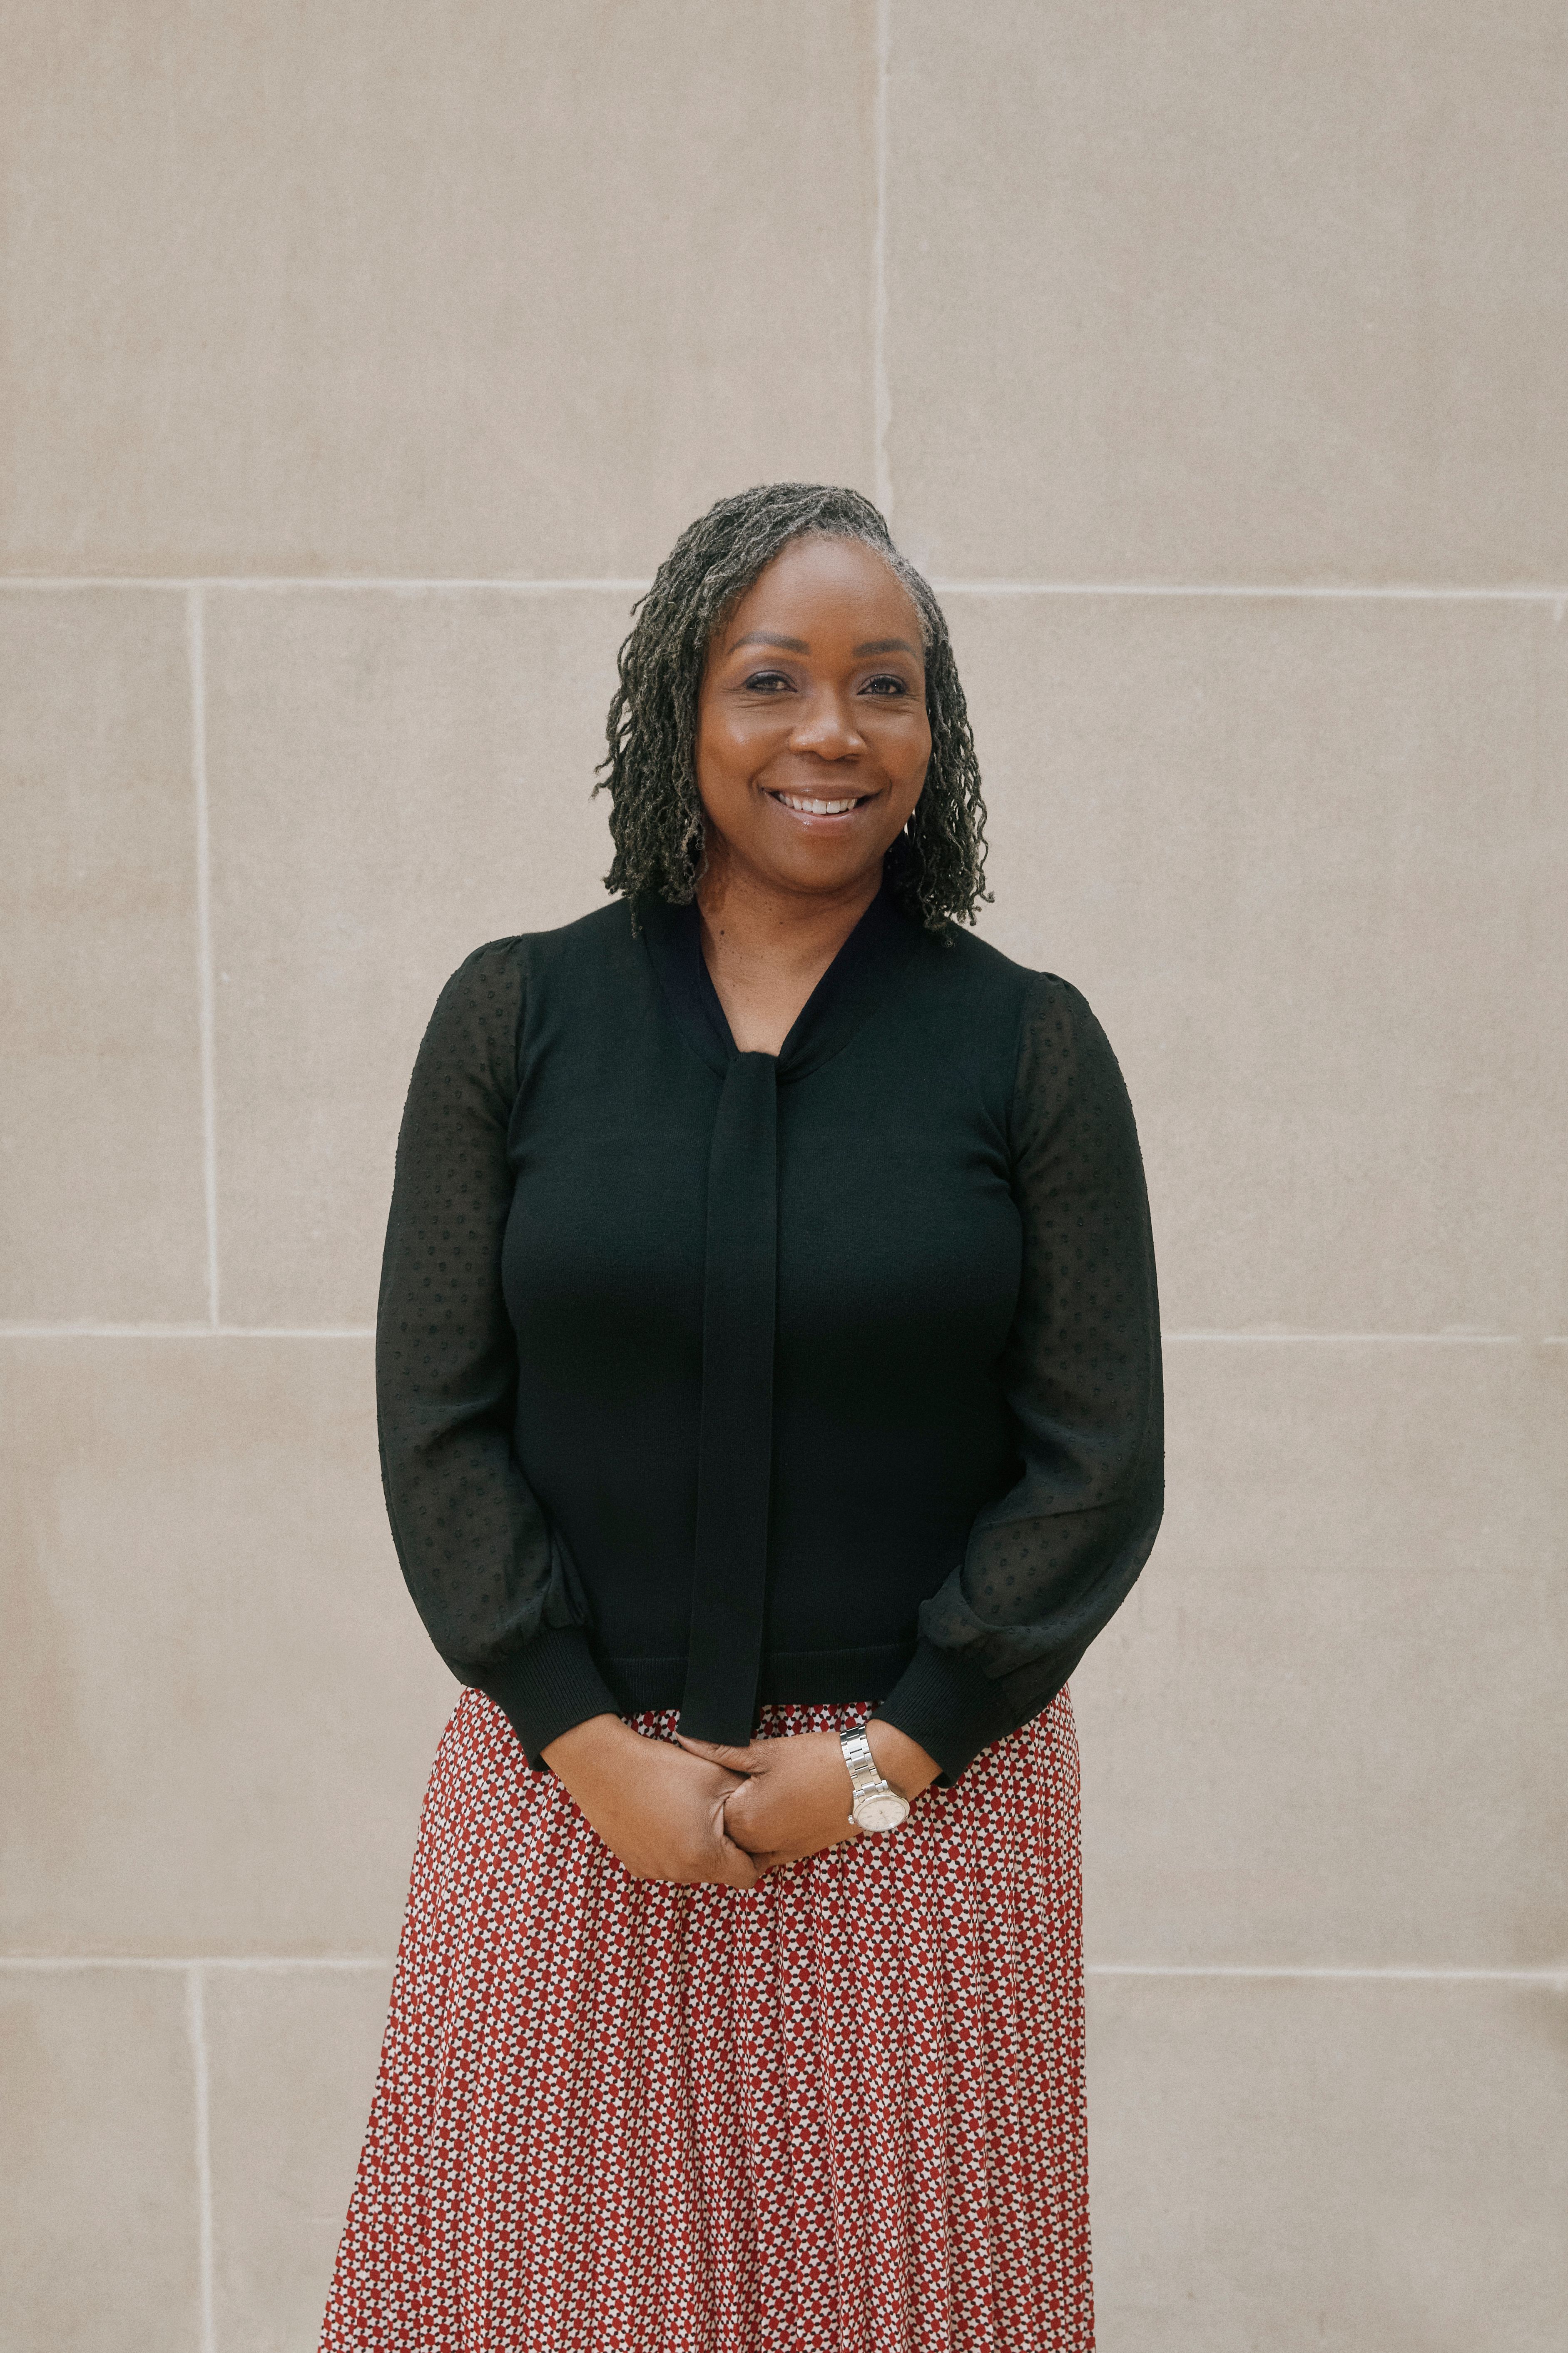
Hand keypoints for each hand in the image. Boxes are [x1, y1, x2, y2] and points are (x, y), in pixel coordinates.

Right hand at [541, 1715, 759, 1885]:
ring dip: (697, 1847)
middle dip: (725, 1848)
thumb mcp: (719, 1777)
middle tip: (717, 1812)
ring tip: (687, 1810)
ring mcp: (653, 1870)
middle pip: (719, 1872)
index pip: (748, 1876)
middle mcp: (678, 1873)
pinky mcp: (634, 1864)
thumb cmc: (665, 1768)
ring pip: (692, 1868)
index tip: (748, 1830)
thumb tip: (768, 1813)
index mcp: (704, 1856)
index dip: (754, 1854)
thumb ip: (750, 1801)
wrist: (606, 1765)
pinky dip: (672, 1846)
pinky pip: (666, 1863)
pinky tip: (664, 1816)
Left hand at [677, 1720, 940, 1873]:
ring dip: (743, 1828)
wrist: (869, 1776)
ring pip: (745, 1846)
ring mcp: (781, 1852)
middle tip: (738, 1783)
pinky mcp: (800, 1852)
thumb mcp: (766, 1752)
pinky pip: (768, 1854)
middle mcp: (759, 1844)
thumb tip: (683, 1738)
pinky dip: (762, 1840)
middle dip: (724, 1812)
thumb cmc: (817, 1760)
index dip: (712, 1790)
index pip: (710, 1812)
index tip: (720, 1773)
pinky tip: (768, 1814)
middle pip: (725, 1833)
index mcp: (745, 1819)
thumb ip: (720, 1751)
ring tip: (755, 1796)